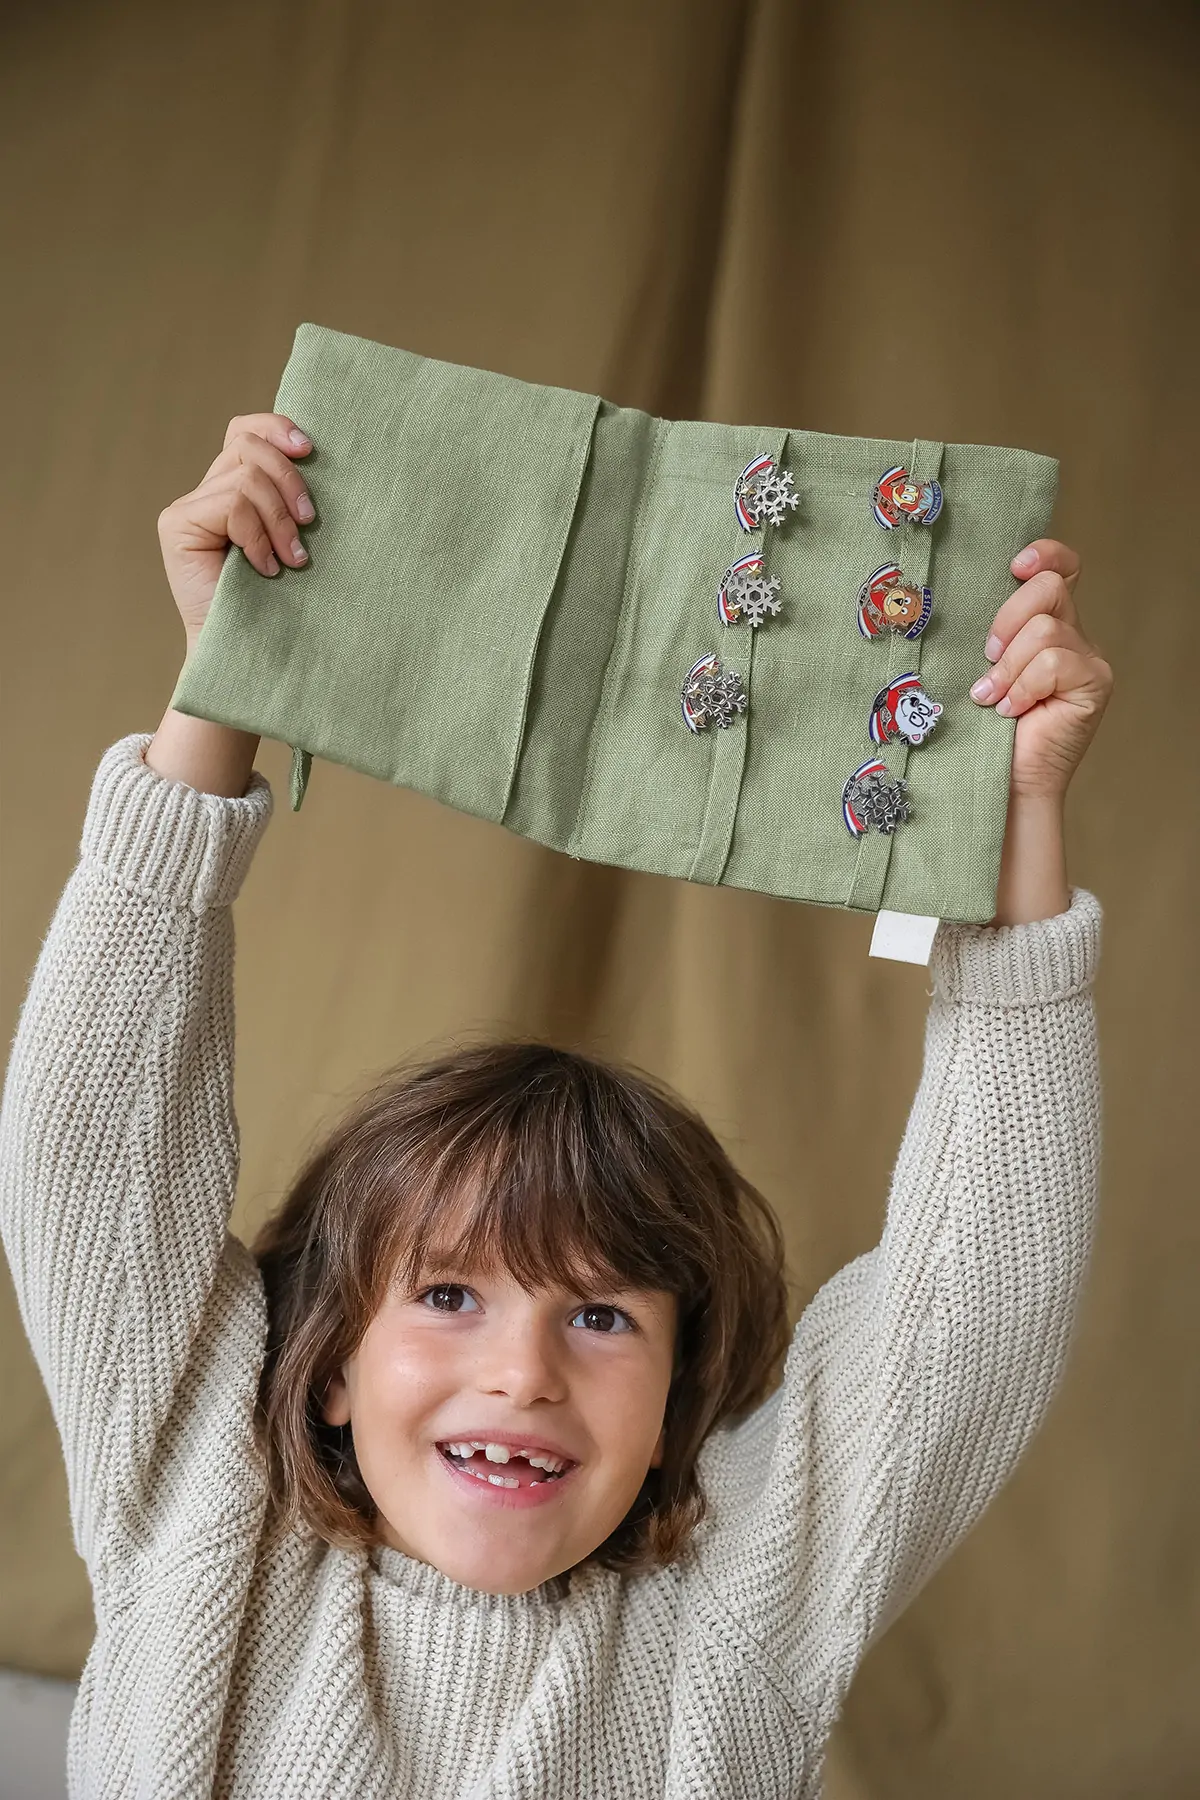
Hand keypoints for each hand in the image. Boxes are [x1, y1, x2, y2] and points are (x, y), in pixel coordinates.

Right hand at [157, 412, 315, 646]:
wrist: (251, 649)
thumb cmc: (281, 600)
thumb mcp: (293, 536)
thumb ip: (289, 497)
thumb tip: (314, 454)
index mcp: (232, 488)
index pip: (245, 432)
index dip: (275, 428)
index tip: (310, 449)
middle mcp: (204, 492)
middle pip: (248, 448)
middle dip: (288, 481)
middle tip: (308, 524)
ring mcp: (186, 508)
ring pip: (244, 479)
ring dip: (278, 520)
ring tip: (292, 559)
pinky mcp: (176, 525)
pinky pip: (231, 505)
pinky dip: (257, 536)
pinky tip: (266, 569)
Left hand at [970, 539, 1112, 800]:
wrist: (1003, 780)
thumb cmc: (983, 727)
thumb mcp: (979, 668)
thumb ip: (987, 635)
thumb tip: (955, 599)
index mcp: (1046, 622)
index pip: (1061, 568)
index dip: (1044, 555)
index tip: (1015, 566)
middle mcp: (1073, 634)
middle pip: (1049, 587)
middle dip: (1007, 618)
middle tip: (987, 657)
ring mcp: (1089, 659)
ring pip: (1045, 629)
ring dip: (1008, 666)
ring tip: (992, 697)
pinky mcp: (1095, 684)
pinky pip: (1054, 662)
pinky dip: (1024, 686)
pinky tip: (1011, 711)